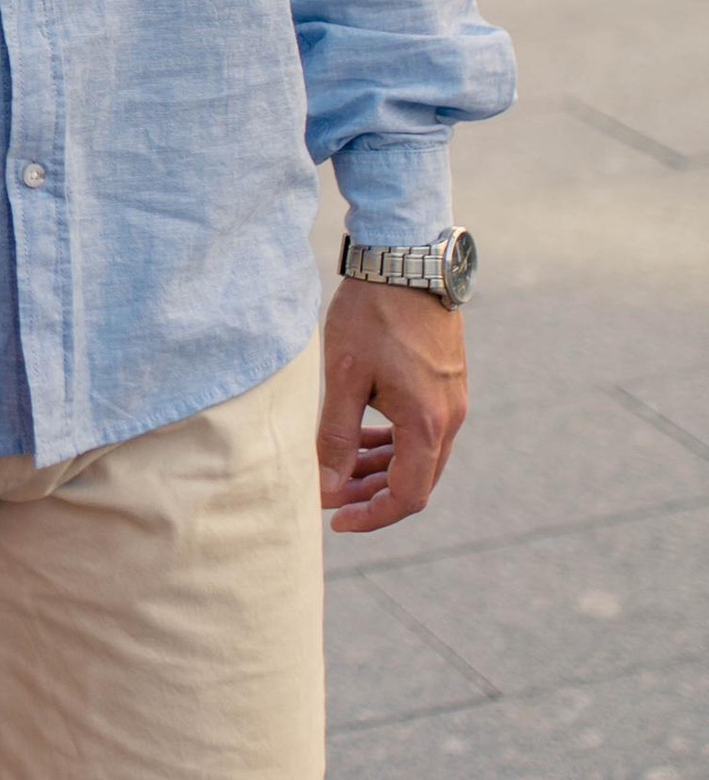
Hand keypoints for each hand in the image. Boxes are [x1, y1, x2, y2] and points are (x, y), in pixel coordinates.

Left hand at [318, 278, 467, 532]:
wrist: (407, 259)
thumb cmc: (372, 314)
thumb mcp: (344, 376)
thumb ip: (336, 437)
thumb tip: (327, 488)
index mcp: (426, 423)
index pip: (408, 497)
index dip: (371, 517)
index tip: (335, 520)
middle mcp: (449, 418)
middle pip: (416, 481)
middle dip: (372, 496)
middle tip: (330, 497)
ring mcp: (452, 401)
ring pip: (420, 457)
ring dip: (382, 471)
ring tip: (339, 472)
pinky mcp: (446, 385)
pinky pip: (422, 431)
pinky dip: (394, 445)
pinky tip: (363, 440)